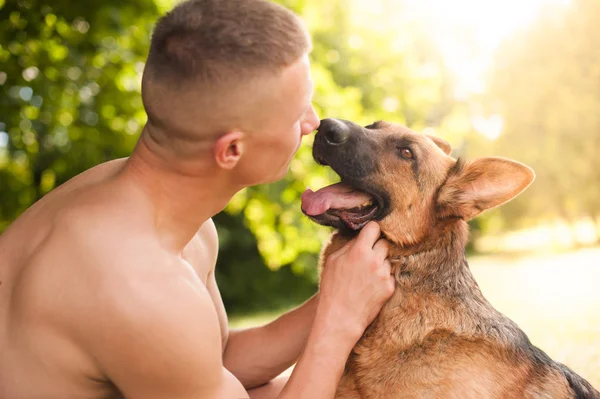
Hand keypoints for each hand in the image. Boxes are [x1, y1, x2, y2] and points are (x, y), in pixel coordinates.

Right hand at [316, 221, 394, 342]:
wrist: (340, 317)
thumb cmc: (332, 288)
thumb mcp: (333, 261)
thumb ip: (349, 245)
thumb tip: (360, 236)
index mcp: (359, 250)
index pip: (375, 227)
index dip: (371, 230)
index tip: (369, 234)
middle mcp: (375, 260)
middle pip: (384, 243)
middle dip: (377, 247)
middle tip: (368, 256)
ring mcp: (384, 274)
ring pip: (388, 259)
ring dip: (380, 263)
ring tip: (367, 275)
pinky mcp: (390, 288)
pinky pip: (390, 275)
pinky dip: (383, 278)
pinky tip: (372, 286)